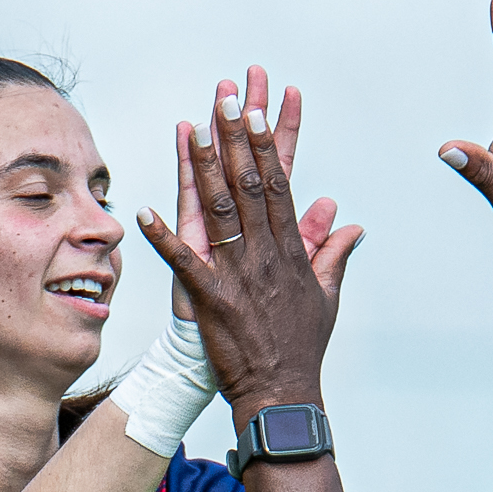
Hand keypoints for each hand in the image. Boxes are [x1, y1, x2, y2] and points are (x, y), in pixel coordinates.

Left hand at [139, 81, 365, 422]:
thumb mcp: (326, 298)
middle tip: (226, 98)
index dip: (267, 144)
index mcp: (290, 250)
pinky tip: (144, 211)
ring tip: (193, 129)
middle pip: (250, 184)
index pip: (279, 185)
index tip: (258, 111)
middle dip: (236, 138)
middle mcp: (265, 254)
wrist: (281, 393)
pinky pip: (183, 262)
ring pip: (219, 210)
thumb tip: (348, 223)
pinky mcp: (211, 299)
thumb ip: (333, 255)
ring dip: (204, 168)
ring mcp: (237, 274)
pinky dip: (163, 236)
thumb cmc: (300, 348)